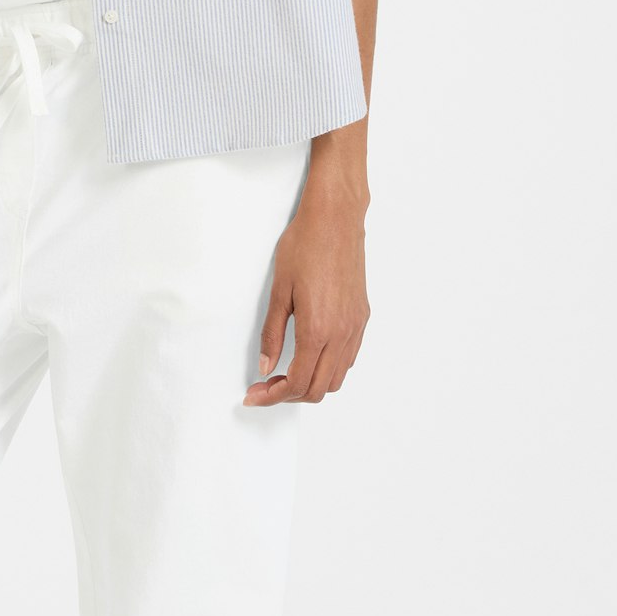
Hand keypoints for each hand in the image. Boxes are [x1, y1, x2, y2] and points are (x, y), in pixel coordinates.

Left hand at [244, 173, 368, 405]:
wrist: (336, 220)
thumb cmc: (305, 246)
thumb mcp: (279, 291)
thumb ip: (272, 333)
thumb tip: (265, 366)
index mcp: (318, 330)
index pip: (296, 383)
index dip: (273, 396)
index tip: (254, 394)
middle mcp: (341, 334)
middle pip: (317, 389)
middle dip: (289, 395)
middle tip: (265, 386)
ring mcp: (355, 327)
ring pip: (336, 378)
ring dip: (310, 384)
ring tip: (286, 374)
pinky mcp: (362, 317)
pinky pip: (348, 358)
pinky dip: (328, 368)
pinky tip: (310, 356)